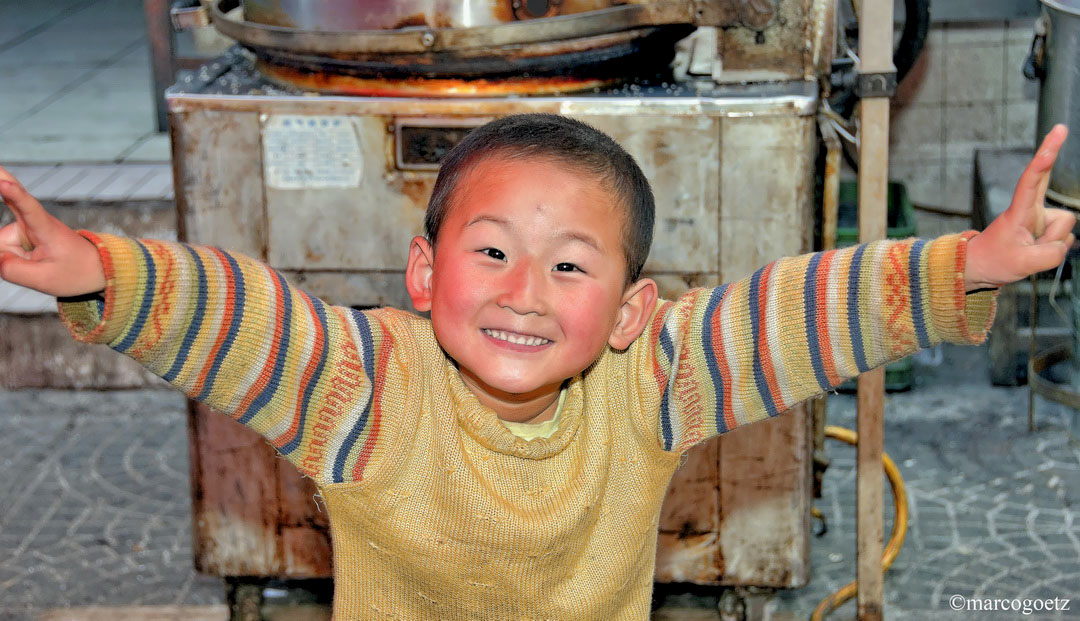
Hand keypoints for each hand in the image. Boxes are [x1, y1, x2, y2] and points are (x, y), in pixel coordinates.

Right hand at [0, 166, 105, 296]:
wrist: (93, 267)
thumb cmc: (75, 272)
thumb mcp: (46, 280)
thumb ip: (14, 270)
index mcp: (46, 228)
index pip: (28, 208)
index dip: (14, 195)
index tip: (4, 183)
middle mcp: (32, 222)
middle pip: (2, 240)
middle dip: (9, 254)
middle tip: (38, 252)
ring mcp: (24, 227)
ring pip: (3, 247)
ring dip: (13, 260)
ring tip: (39, 266)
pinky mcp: (20, 233)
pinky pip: (4, 247)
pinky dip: (9, 255)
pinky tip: (29, 256)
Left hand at [965, 124, 1076, 290]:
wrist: (982, 268)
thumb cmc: (995, 261)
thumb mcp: (1022, 264)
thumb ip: (1050, 255)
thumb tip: (1064, 245)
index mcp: (1019, 211)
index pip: (1032, 180)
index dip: (1045, 158)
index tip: (1056, 136)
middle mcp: (1031, 210)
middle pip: (1046, 180)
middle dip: (1051, 152)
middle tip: (1059, 127)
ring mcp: (1040, 219)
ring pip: (1065, 228)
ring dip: (1052, 244)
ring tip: (1029, 251)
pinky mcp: (1046, 229)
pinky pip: (1064, 240)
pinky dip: (1054, 249)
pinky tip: (1037, 252)